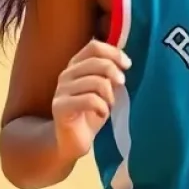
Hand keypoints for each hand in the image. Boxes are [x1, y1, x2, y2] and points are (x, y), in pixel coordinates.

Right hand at [52, 40, 131, 161]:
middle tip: (122, 84)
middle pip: (95, 61)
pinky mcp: (60, 106)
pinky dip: (102, 106)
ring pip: (94, 82)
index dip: (113, 52)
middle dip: (114, 72)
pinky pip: (88, 100)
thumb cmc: (91, 113)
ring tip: (109, 105)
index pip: (94, 47)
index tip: (127, 65)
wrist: (74, 141)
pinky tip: (102, 113)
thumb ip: (110, 74)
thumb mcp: (105, 90)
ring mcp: (61, 90)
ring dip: (109, 94)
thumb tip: (124, 61)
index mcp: (77, 65)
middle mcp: (67, 74)